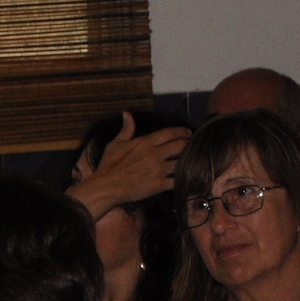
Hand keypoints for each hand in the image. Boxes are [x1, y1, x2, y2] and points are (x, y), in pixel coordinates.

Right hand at [67, 112, 189, 218]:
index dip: (182, 131)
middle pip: (181, 145)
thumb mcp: (115, 144)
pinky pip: (176, 182)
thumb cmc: (108, 166)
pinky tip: (187, 180)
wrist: (106, 186)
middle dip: (190, 144)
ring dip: (187, 162)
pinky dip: (183, 181)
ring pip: (181, 163)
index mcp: (145, 142)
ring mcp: (158, 170)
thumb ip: (126, 129)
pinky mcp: (158, 185)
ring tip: (192, 163)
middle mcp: (154, 154)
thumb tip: (127, 114)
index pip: (170, 132)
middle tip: (193, 146)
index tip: (188, 133)